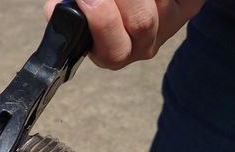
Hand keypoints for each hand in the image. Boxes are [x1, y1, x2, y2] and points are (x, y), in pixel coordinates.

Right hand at [44, 0, 204, 69]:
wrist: (140, 4)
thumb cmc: (106, 9)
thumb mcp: (82, 14)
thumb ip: (68, 11)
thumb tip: (53, 10)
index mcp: (112, 55)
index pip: (113, 52)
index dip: (102, 22)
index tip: (87, 0)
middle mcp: (143, 48)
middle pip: (141, 23)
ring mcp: (169, 28)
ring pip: (158, 5)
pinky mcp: (190, 7)